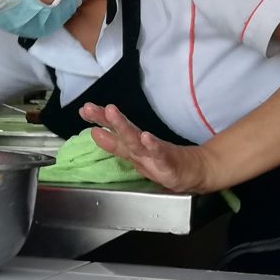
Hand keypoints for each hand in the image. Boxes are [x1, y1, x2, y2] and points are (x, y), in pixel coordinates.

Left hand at [78, 102, 217, 193]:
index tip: (84, 110)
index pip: (114, 130)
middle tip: (90, 108)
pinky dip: (153, 146)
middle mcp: (142, 146)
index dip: (100, 120)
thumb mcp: (136, 155)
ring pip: (136, 140)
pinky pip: (160, 155)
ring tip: (111, 113)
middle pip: (123, 131)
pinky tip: (146, 137)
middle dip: (106, 119)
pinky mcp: (169, 164)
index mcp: (133, 145)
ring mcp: (155, 154)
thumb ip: (116, 145)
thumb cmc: (163, 161)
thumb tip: (95, 132)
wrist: (196, 170)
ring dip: (123, 127)